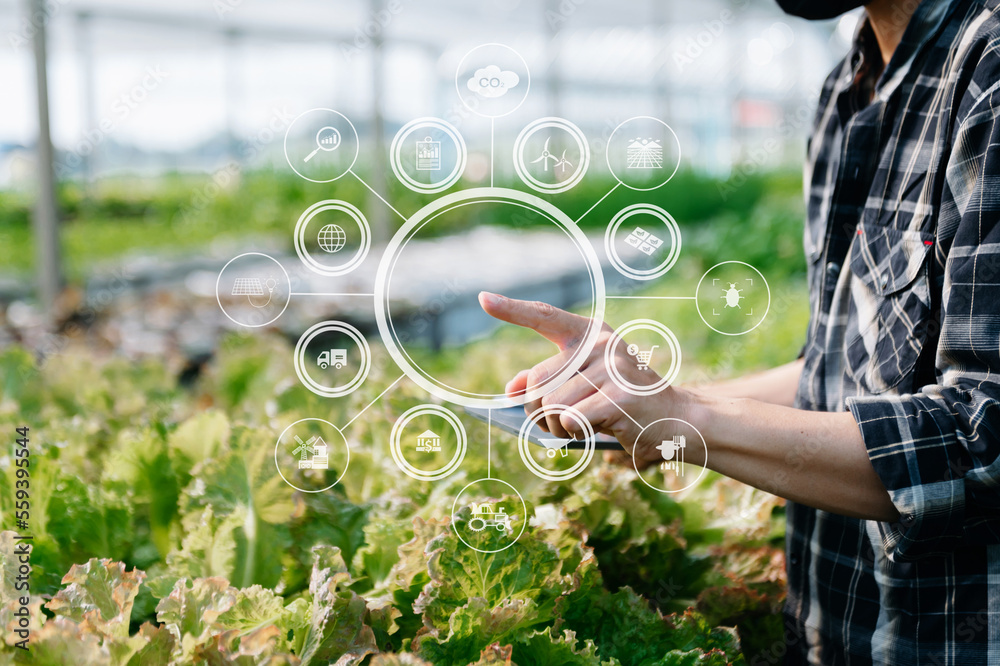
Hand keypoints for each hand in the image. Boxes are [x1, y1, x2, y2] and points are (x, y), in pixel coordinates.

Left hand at [478, 291, 694, 468]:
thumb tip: (511, 389)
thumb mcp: (585, 386)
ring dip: (556, 428)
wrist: (678, 420)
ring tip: (583, 427)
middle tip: (561, 424)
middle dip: (537, 413)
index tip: (483, 299)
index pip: (545, 317)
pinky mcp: (619, 395)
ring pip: (550, 406)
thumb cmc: (625, 403)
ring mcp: (611, 368)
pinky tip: (599, 429)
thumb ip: (550, 381)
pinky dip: (575, 434)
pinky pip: (570, 420)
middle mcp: (600, 344)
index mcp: (591, 334)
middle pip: (536, 383)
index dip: (512, 310)